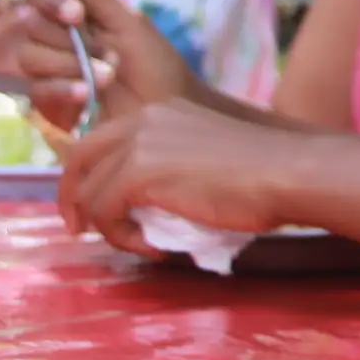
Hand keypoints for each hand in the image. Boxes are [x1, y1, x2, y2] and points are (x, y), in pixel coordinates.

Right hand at [12, 0, 198, 132]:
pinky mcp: (49, 102)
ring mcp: (49, 69)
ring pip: (29, 56)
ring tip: (110, 74)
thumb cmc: (154, 62)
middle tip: (104, 50)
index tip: (76, 13)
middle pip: (29, 24)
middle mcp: (54, 37)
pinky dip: (62, 87)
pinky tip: (87, 92)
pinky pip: (36, 89)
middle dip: (65, 37)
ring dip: (69, 63)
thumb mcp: (128, 22)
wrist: (170, 109)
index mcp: (72, 13)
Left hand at [57, 100, 297, 256]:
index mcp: (160, 112)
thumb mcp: (204, 161)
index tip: (91, 208)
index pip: (102, 139)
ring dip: (110, 227)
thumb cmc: (264, 176)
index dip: (89, 175)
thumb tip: (145, 210)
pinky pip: (106, 213)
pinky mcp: (138, 171)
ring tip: (144, 244)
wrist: (286, 173)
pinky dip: (122, 237)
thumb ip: (169, 171)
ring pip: (91, 192)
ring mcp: (138, 143)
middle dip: (73, 196)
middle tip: (79, 229)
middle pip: (80, 157)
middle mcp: (142, 119)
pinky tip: (153, 247)